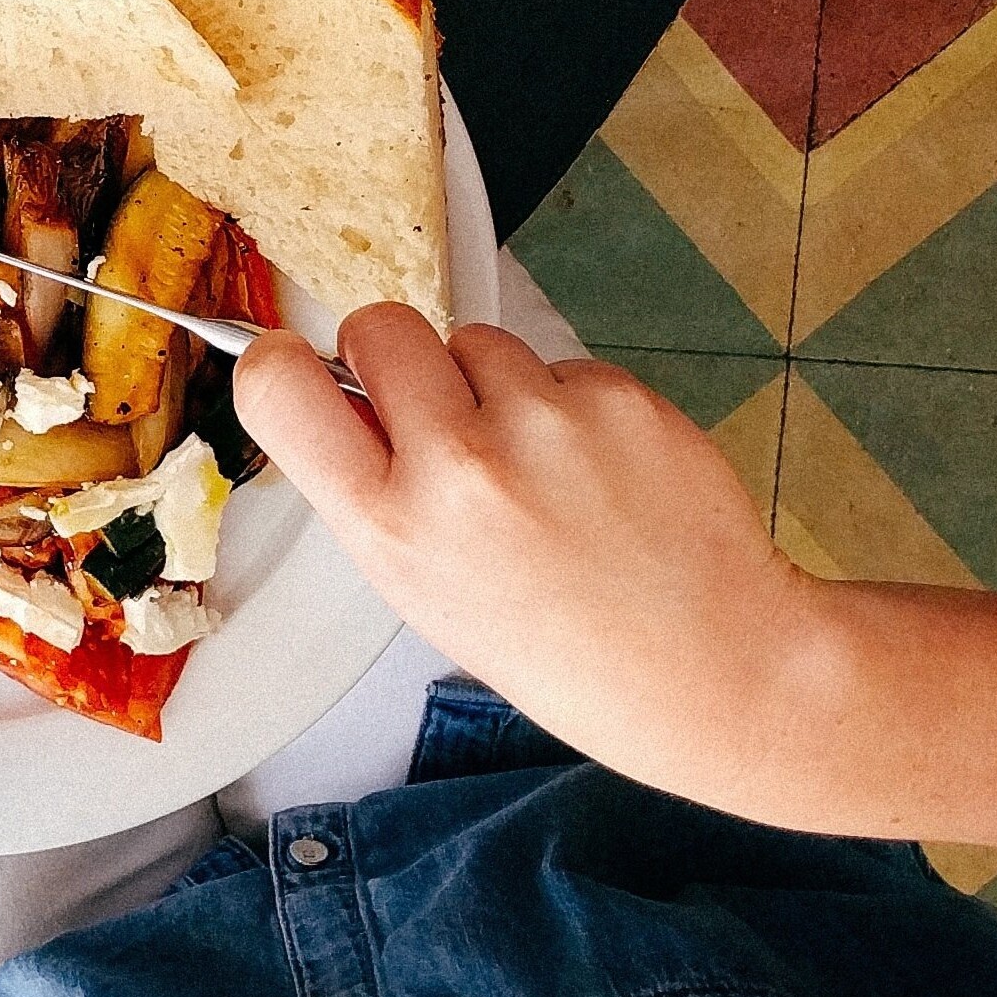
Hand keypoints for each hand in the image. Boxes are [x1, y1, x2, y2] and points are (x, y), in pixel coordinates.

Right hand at [235, 309, 816, 797]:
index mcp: (393, 529)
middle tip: (437, 411)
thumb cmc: (565, 647)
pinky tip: (601, 472)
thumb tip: (341, 392)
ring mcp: (543, 424)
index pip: (279, 388)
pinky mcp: (617, 397)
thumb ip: (375, 490)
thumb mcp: (426, 593)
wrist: (719, 669)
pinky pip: (558, 364)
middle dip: (396, 355)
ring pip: (476, 340)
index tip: (299, 365)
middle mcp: (459, 467)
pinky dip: (570, 403)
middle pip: (378, 326)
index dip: (278, 361)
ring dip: (494, 384)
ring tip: (542, 467)